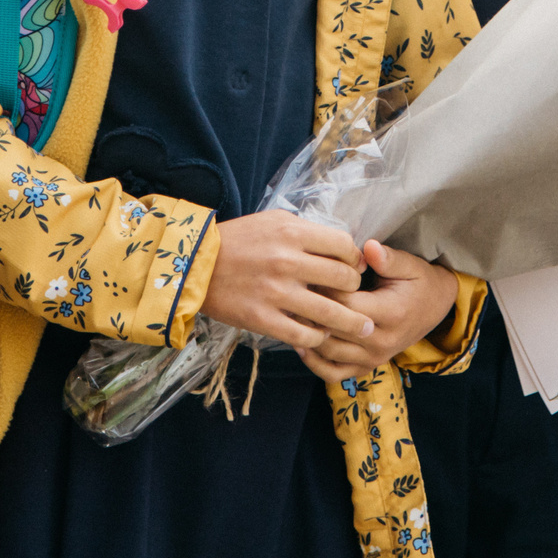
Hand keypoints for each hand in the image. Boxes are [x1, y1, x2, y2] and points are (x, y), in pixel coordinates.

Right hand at [197, 212, 369, 355]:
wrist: (195, 265)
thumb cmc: (238, 240)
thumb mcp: (274, 220)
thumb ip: (307, 232)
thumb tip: (341, 248)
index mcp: (292, 233)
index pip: (343, 247)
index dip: (355, 259)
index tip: (356, 268)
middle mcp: (287, 262)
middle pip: (343, 280)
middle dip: (356, 290)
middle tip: (358, 297)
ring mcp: (275, 293)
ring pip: (330, 313)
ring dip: (350, 322)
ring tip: (362, 327)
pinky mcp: (263, 319)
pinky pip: (303, 334)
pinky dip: (318, 337)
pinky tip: (321, 335)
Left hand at [299, 241, 460, 381]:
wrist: (435, 308)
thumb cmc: (418, 282)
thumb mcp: (409, 264)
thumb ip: (388, 258)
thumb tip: (369, 247)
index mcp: (391, 314)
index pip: (346, 305)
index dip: (325, 289)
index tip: (313, 272)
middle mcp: (381, 341)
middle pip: (333, 330)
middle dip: (311, 310)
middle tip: (295, 291)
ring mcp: (373, 358)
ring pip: (329, 352)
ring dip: (308, 334)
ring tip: (293, 311)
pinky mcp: (366, 367)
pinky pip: (333, 374)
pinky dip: (314, 362)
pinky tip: (302, 343)